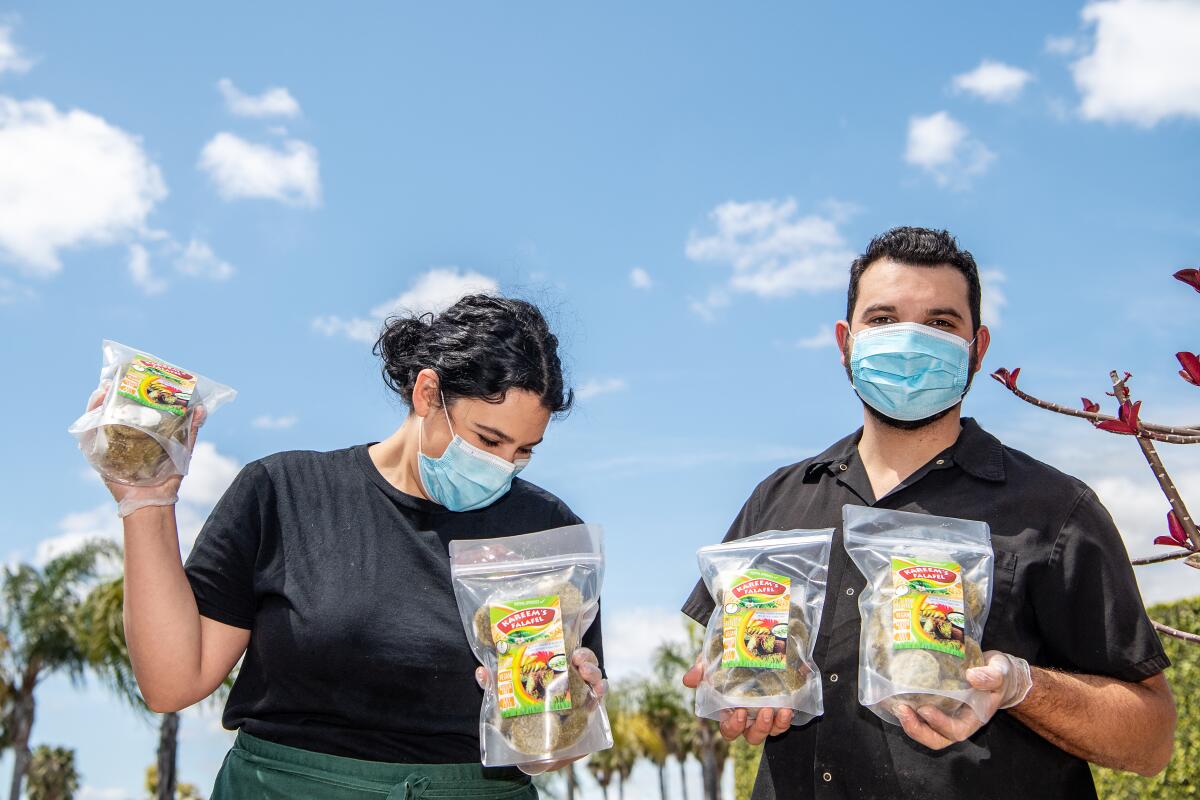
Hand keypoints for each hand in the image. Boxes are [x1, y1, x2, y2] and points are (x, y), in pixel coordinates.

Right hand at [86, 383, 205, 517]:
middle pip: (110, 409)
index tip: (131, 376)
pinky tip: (95, 409)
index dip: (127, 391)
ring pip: (96, 418)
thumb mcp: (182, 448)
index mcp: (138, 432)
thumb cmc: (168, 476)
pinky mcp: (98, 456)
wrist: (155, 501)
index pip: (129, 407)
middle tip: (114, 379)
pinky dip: (89, 421)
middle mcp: (120, 436)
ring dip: (97, 402)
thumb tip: (201, 408)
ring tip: (103, 389)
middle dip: (110, 392)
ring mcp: (107, 445)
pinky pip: (88, 437)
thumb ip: (190, 430)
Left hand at [475, 647, 605, 774]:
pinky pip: (599, 702)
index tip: (570, 647)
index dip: (569, 647)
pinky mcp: (589, 718)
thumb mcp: (506, 702)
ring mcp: (583, 699)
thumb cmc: (520, 723)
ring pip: (595, 679)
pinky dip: (601, 694)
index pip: (567, 654)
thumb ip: (495, 688)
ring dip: (595, 673)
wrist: (530, 756)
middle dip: (586, 658)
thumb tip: (481, 672)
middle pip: (584, 664)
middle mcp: (572, 683)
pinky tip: (599, 692)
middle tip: (579, 660)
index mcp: (554, 674)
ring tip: (588, 674)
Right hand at [682, 653, 792, 744]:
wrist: (752, 645)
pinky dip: (786, 720)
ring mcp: (765, 714)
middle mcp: (748, 717)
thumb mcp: (711, 662)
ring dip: (774, 725)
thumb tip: (688, 680)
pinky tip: (788, 709)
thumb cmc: (727, 658)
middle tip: (764, 712)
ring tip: (778, 710)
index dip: (733, 726)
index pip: (728, 729)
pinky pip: (783, 722)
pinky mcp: (780, 708)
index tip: (740, 713)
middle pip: (751, 736)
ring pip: (770, 732)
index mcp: (729, 711)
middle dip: (758, 729)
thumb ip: (700, 670)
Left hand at [896, 650, 1031, 749]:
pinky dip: (906, 708)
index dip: (939, 724)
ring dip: (907, 721)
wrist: (994, 671)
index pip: (956, 730)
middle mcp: (956, 721)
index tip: (925, 710)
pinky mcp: (934, 704)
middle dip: (916, 729)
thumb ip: (991, 677)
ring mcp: (944, 714)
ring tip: (893, 705)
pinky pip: (918, 713)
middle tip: (901, 710)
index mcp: (973, 719)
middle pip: (935, 738)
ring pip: (924, 729)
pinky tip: (892, 696)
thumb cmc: (999, 675)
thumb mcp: (1000, 673)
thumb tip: (973, 676)